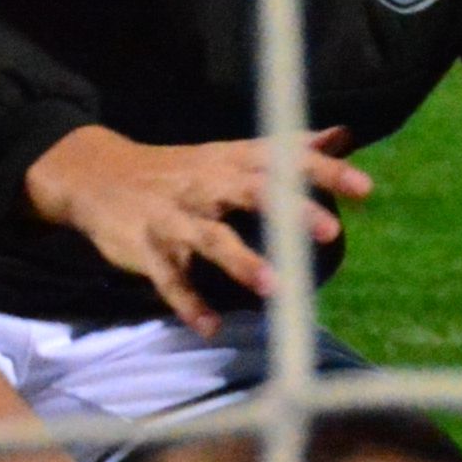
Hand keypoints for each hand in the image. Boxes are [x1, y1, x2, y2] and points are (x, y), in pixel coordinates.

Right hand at [20, 120, 369, 333]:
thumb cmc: (181, 170)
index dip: (326, 172)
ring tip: (274, 288)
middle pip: (253, 192)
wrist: (95, 175)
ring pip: (211, 239)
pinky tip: (211, 326)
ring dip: (242, 262)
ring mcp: (174, 217)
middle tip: (332, 232)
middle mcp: (207, 185)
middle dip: (291, 211)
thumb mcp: (230, 154)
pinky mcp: (146, 249)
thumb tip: (342, 135)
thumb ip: (286, 149)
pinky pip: (169, 280)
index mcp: (232, 162)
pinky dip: (189, 303)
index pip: (285, 161)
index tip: (366, 188)